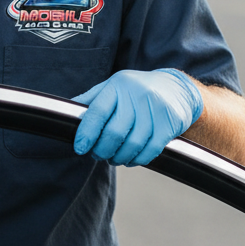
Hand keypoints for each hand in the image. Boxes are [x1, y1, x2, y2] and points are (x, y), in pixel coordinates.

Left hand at [73, 69, 202, 166]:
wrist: (177, 88)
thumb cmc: (137, 90)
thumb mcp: (113, 86)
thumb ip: (91, 100)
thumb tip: (67, 115)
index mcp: (118, 85)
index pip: (97, 111)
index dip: (86, 133)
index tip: (80, 148)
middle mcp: (137, 95)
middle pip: (114, 132)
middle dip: (102, 150)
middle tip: (97, 155)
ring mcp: (155, 109)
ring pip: (132, 144)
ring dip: (119, 157)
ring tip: (113, 158)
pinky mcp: (169, 124)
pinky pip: (150, 150)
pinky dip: (137, 160)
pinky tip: (131, 159)